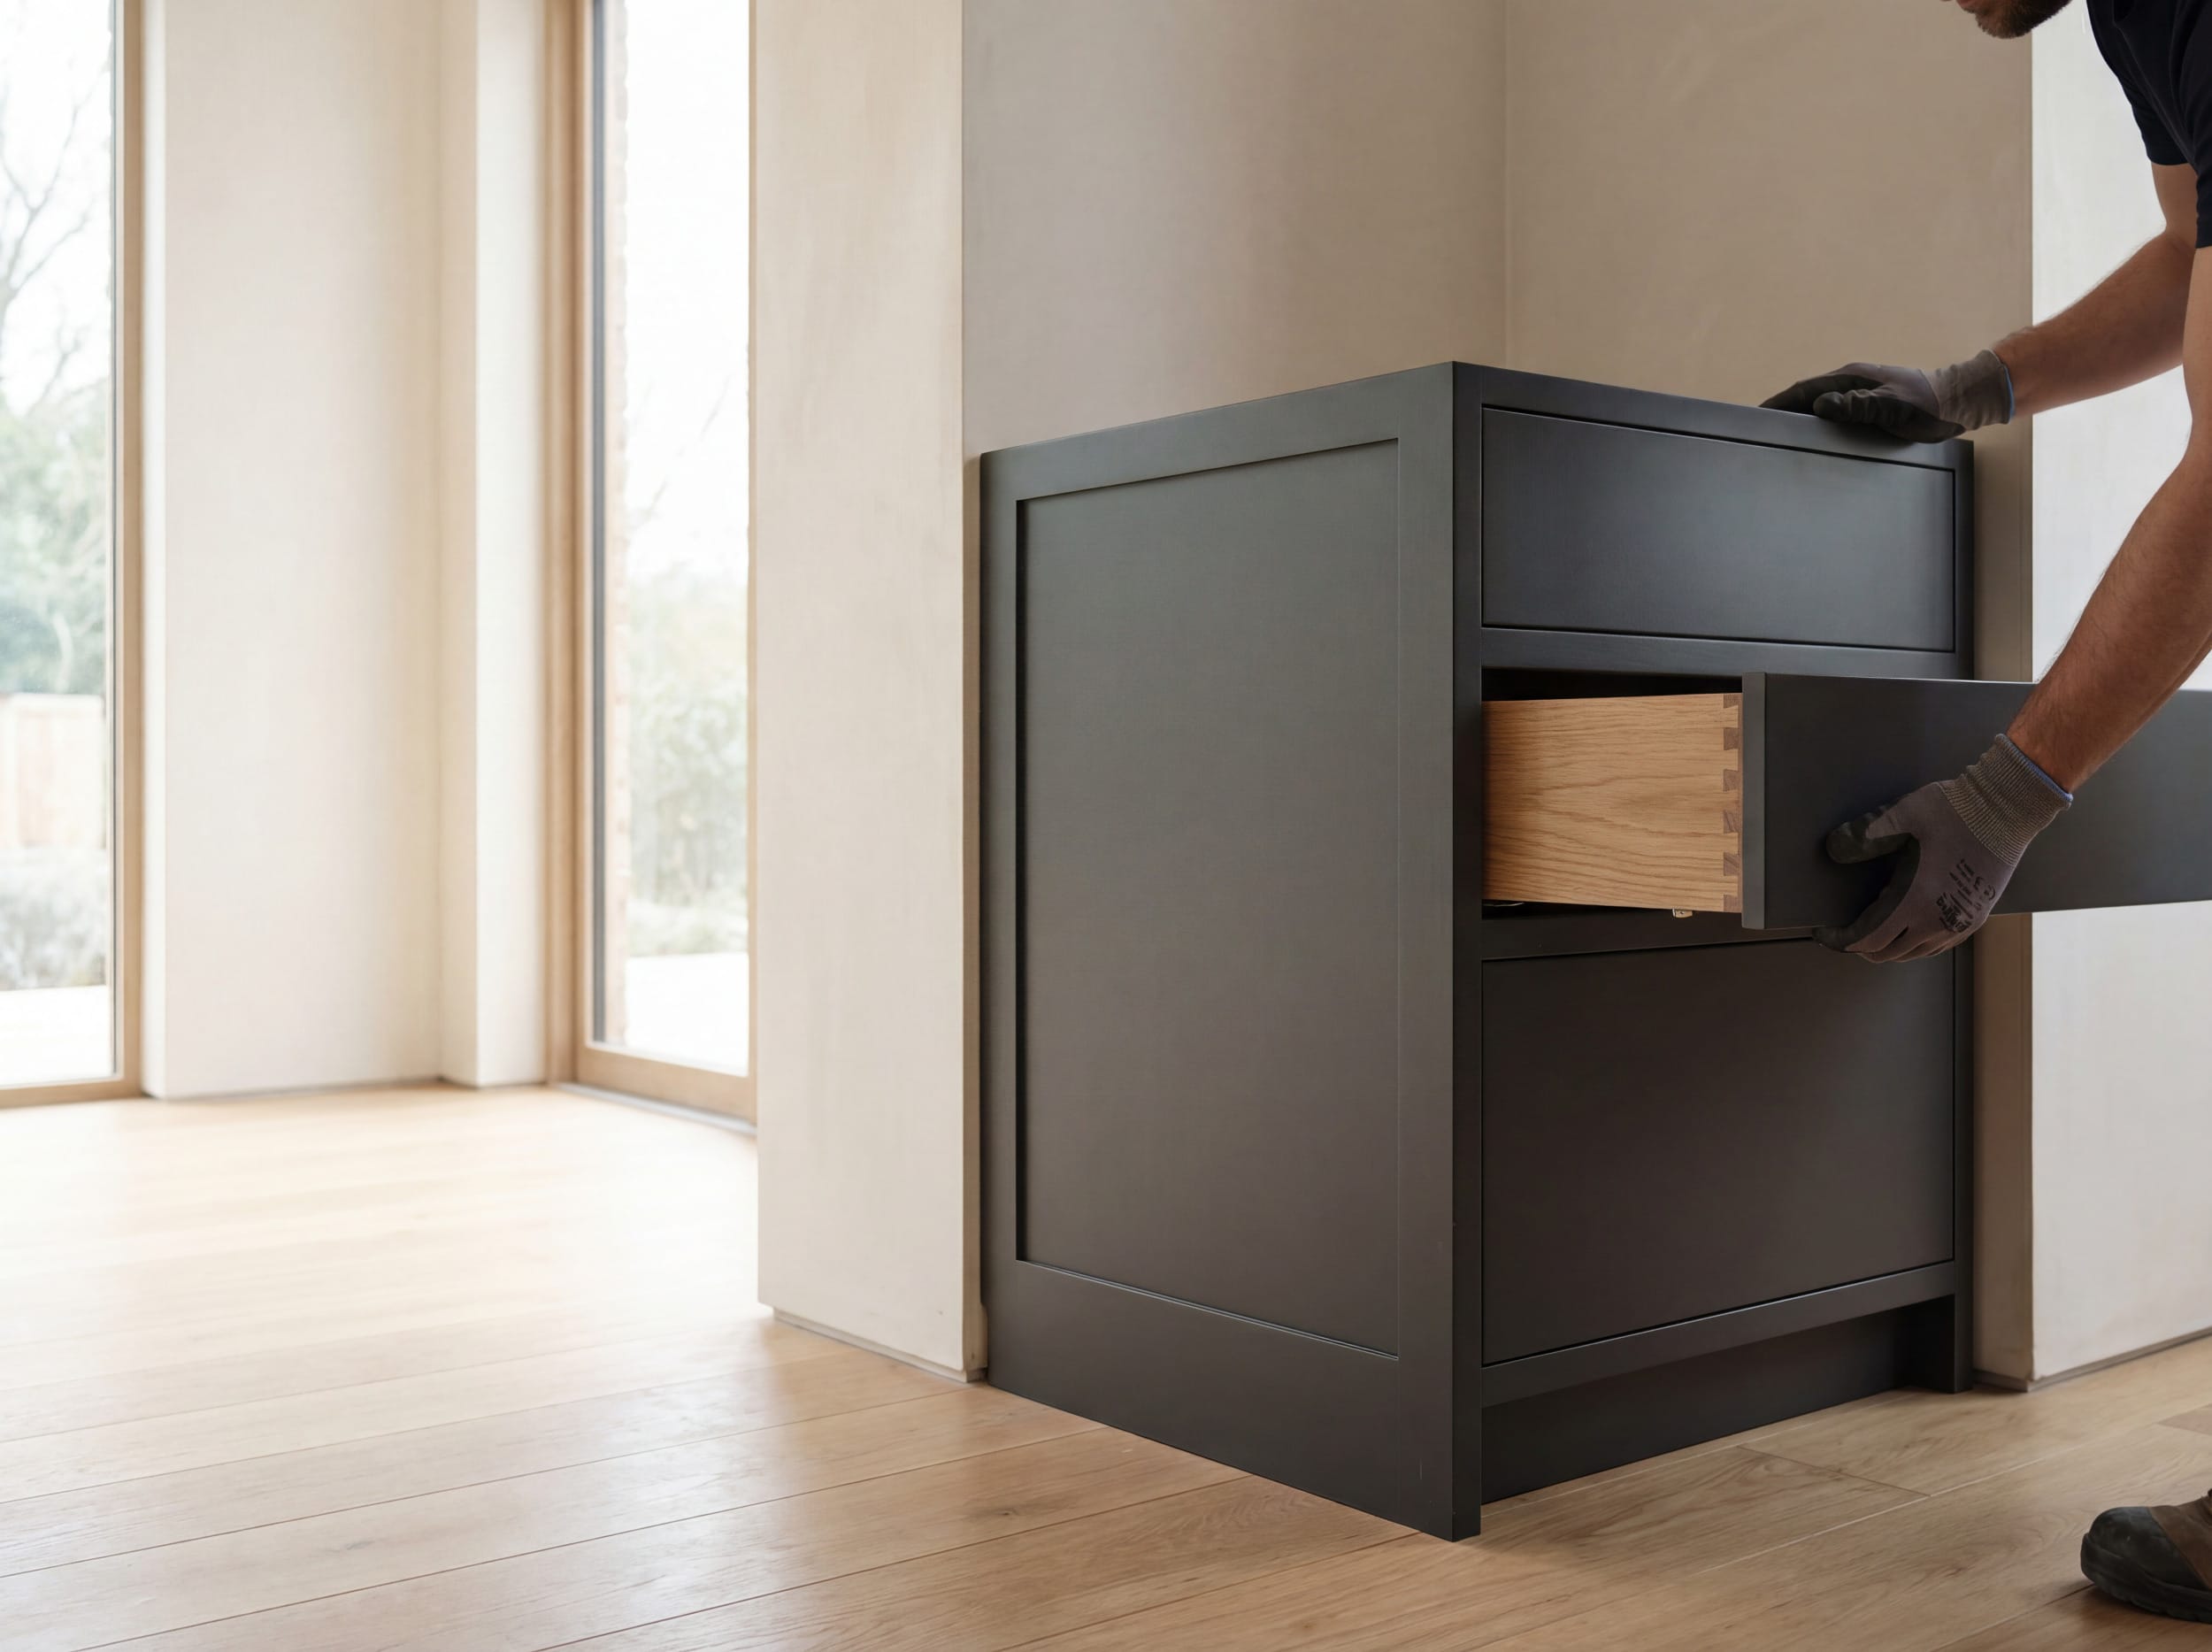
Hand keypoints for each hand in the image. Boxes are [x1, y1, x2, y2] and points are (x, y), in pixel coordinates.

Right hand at [1762, 349, 2011, 443]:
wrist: (1961, 400)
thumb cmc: (1932, 404)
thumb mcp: (1894, 406)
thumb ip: (1858, 405)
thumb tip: (1820, 405)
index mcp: (1852, 377)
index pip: (1804, 389)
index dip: (1778, 402)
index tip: (1755, 414)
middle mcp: (1852, 383)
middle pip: (1807, 397)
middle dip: (1782, 411)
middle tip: (1760, 431)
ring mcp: (1861, 394)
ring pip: (1820, 406)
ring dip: (1799, 418)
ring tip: (1780, 437)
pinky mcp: (1870, 406)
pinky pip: (1835, 414)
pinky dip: (1819, 424)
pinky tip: (1815, 439)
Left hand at [1815, 737, 2069, 961]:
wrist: (2009, 808)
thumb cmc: (1956, 810)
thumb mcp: (1902, 816)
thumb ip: (1863, 836)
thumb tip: (1832, 848)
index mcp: (1917, 901)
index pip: (1869, 939)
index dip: (1842, 941)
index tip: (1824, 933)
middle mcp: (1940, 921)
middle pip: (1890, 953)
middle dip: (1862, 947)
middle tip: (1844, 932)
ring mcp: (1962, 923)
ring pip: (1916, 952)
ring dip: (1890, 946)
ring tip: (1872, 929)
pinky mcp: (1978, 916)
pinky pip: (1939, 944)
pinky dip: (1916, 943)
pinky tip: (1907, 926)